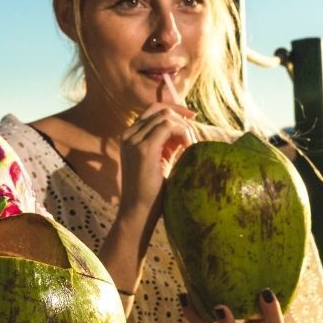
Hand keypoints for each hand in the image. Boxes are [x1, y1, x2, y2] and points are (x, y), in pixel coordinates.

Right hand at [117, 102, 195, 218]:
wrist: (138, 212)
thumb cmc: (151, 192)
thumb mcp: (160, 161)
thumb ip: (166, 145)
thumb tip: (185, 130)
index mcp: (130, 137)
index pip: (153, 110)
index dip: (174, 110)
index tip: (192, 118)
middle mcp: (128, 135)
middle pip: (160, 110)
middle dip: (182, 119)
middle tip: (195, 137)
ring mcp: (133, 141)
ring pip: (165, 116)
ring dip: (184, 128)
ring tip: (191, 147)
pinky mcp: (143, 149)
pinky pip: (168, 127)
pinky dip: (183, 134)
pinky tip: (188, 149)